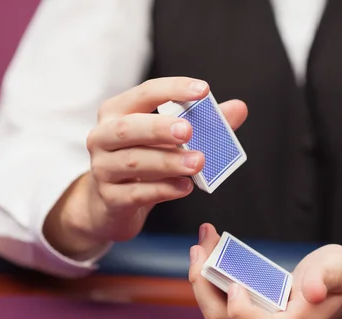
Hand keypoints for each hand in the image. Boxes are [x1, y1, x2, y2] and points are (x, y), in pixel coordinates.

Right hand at [44, 77, 247, 257]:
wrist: (112, 205)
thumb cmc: (144, 162)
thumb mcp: (169, 140)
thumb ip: (204, 124)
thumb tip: (239, 108)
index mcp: (117, 113)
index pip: (144, 94)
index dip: (173, 90)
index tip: (203, 90)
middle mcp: (102, 137)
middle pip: (127, 128)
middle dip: (159, 128)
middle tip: (189, 131)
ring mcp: (103, 169)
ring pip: (134, 162)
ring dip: (168, 161)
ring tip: (197, 162)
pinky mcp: (111, 199)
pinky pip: (137, 193)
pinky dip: (163, 189)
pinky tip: (185, 187)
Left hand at [189, 224, 341, 318]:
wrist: (332, 287)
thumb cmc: (335, 279)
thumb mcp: (338, 270)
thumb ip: (325, 278)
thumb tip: (313, 291)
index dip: (241, 311)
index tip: (235, 281)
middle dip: (205, 284)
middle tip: (200, 248)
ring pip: (216, 313)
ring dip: (202, 277)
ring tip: (203, 243)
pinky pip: (219, 304)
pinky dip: (209, 278)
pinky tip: (208, 252)